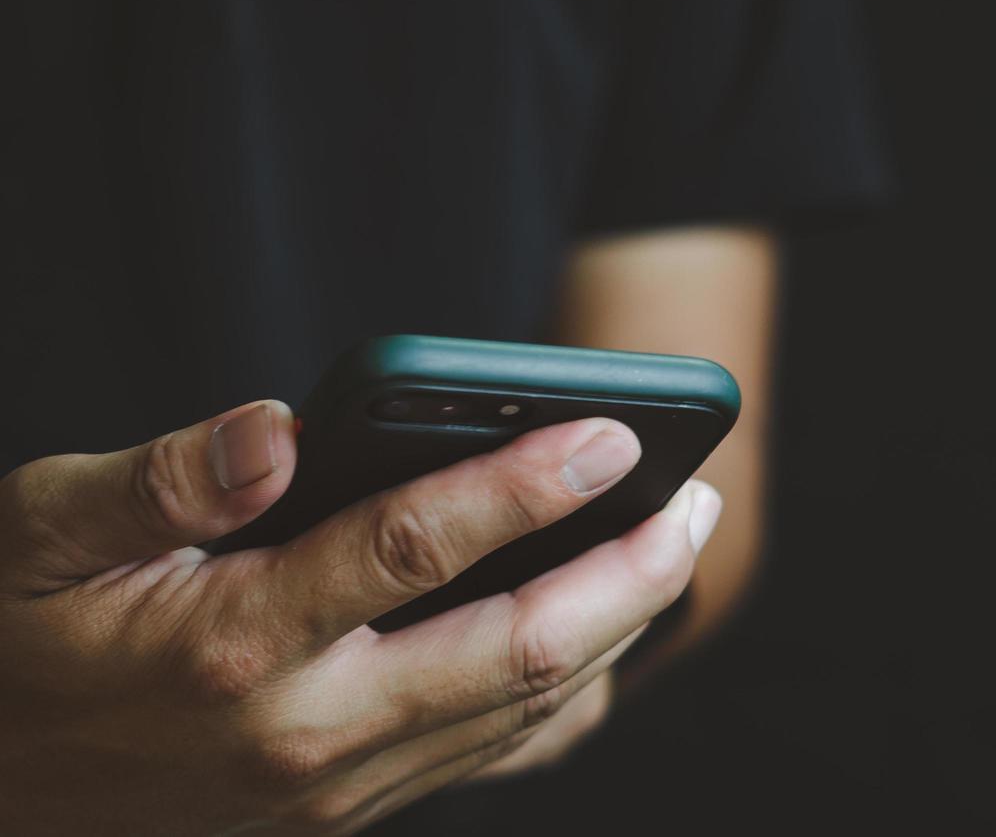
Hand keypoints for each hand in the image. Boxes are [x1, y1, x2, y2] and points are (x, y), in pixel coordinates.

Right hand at [0, 401, 720, 834]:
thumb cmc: (13, 649)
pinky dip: (568, 697)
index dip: (525, 485)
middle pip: (518, 650)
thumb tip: (278, 427)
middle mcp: (309, 729)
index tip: (612, 432)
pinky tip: (605, 640)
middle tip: (698, 501)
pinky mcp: (350, 809)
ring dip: (619, 630)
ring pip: (523, 711)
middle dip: (630, 573)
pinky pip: (492, 755)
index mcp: (235, 644)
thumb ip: (159, 479)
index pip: (414, 548)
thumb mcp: (37, 538)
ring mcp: (340, 786)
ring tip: (678, 550)